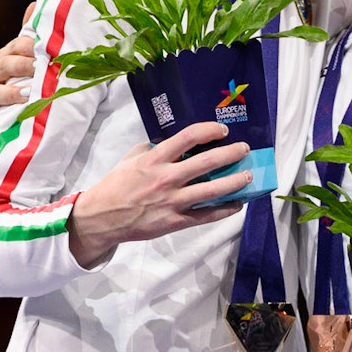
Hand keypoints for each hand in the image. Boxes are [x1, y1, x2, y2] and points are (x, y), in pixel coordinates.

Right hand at [0, 7, 36, 140]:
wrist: (18, 113)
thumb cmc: (26, 81)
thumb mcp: (28, 59)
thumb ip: (30, 34)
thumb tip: (36, 4)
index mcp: (4, 58)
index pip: (16, 47)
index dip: (29, 46)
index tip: (45, 47)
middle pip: (6, 66)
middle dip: (23, 66)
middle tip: (41, 68)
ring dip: (11, 94)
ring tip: (28, 94)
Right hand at [68, 123, 250, 266]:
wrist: (103, 217)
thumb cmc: (117, 185)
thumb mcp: (132, 158)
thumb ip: (153, 148)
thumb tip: (174, 143)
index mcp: (155, 158)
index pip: (188, 137)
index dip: (209, 130)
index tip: (222, 130)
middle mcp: (167, 178)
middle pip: (207, 162)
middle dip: (231, 153)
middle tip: (244, 149)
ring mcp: (172, 201)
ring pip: (213, 190)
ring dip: (235, 182)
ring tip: (248, 176)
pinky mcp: (175, 221)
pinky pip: (206, 215)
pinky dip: (225, 210)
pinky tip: (237, 204)